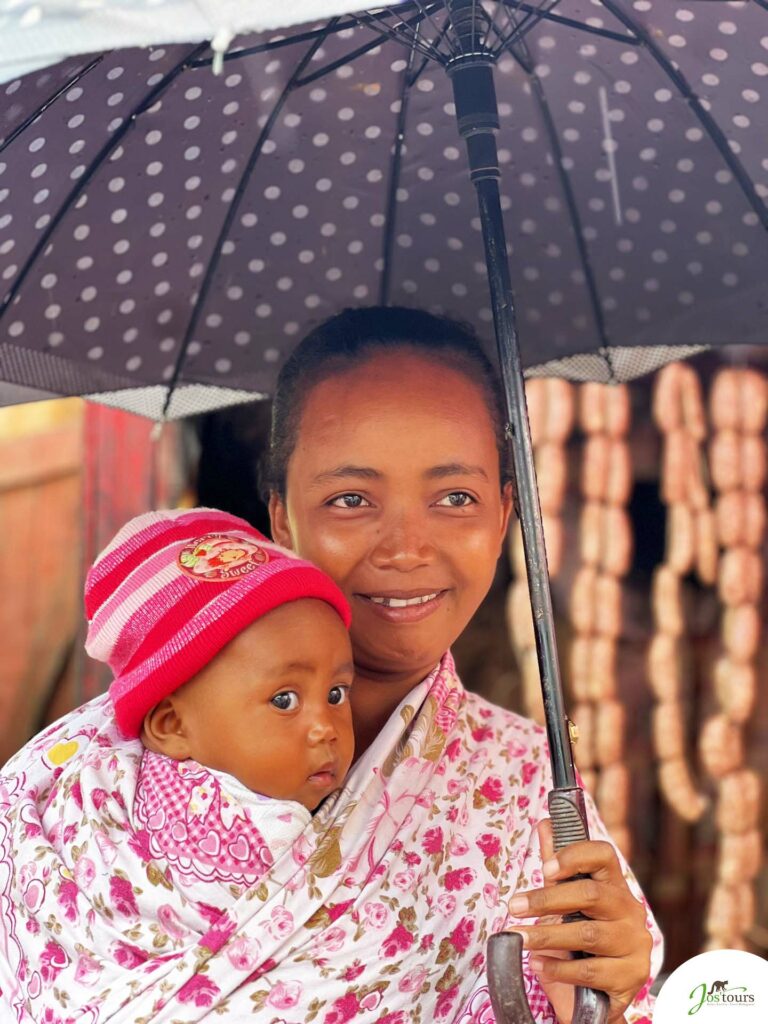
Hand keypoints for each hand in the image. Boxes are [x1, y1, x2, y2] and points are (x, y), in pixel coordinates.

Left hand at [506, 819, 651, 1023]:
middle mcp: (630, 911)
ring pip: (587, 934)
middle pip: (590, 894)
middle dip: (547, 899)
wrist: (597, 998)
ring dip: (546, 935)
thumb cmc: (579, 942)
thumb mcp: (566, 903)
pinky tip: (538, 964)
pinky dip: (558, 968)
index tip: (545, 868)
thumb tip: (545, 823)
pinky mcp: (631, 977)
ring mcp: (634, 945)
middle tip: (514, 906)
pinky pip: (589, 971)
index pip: (604, 855)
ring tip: (520, 938)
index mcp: (615, 886)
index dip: (574, 856)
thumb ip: (557, 866)